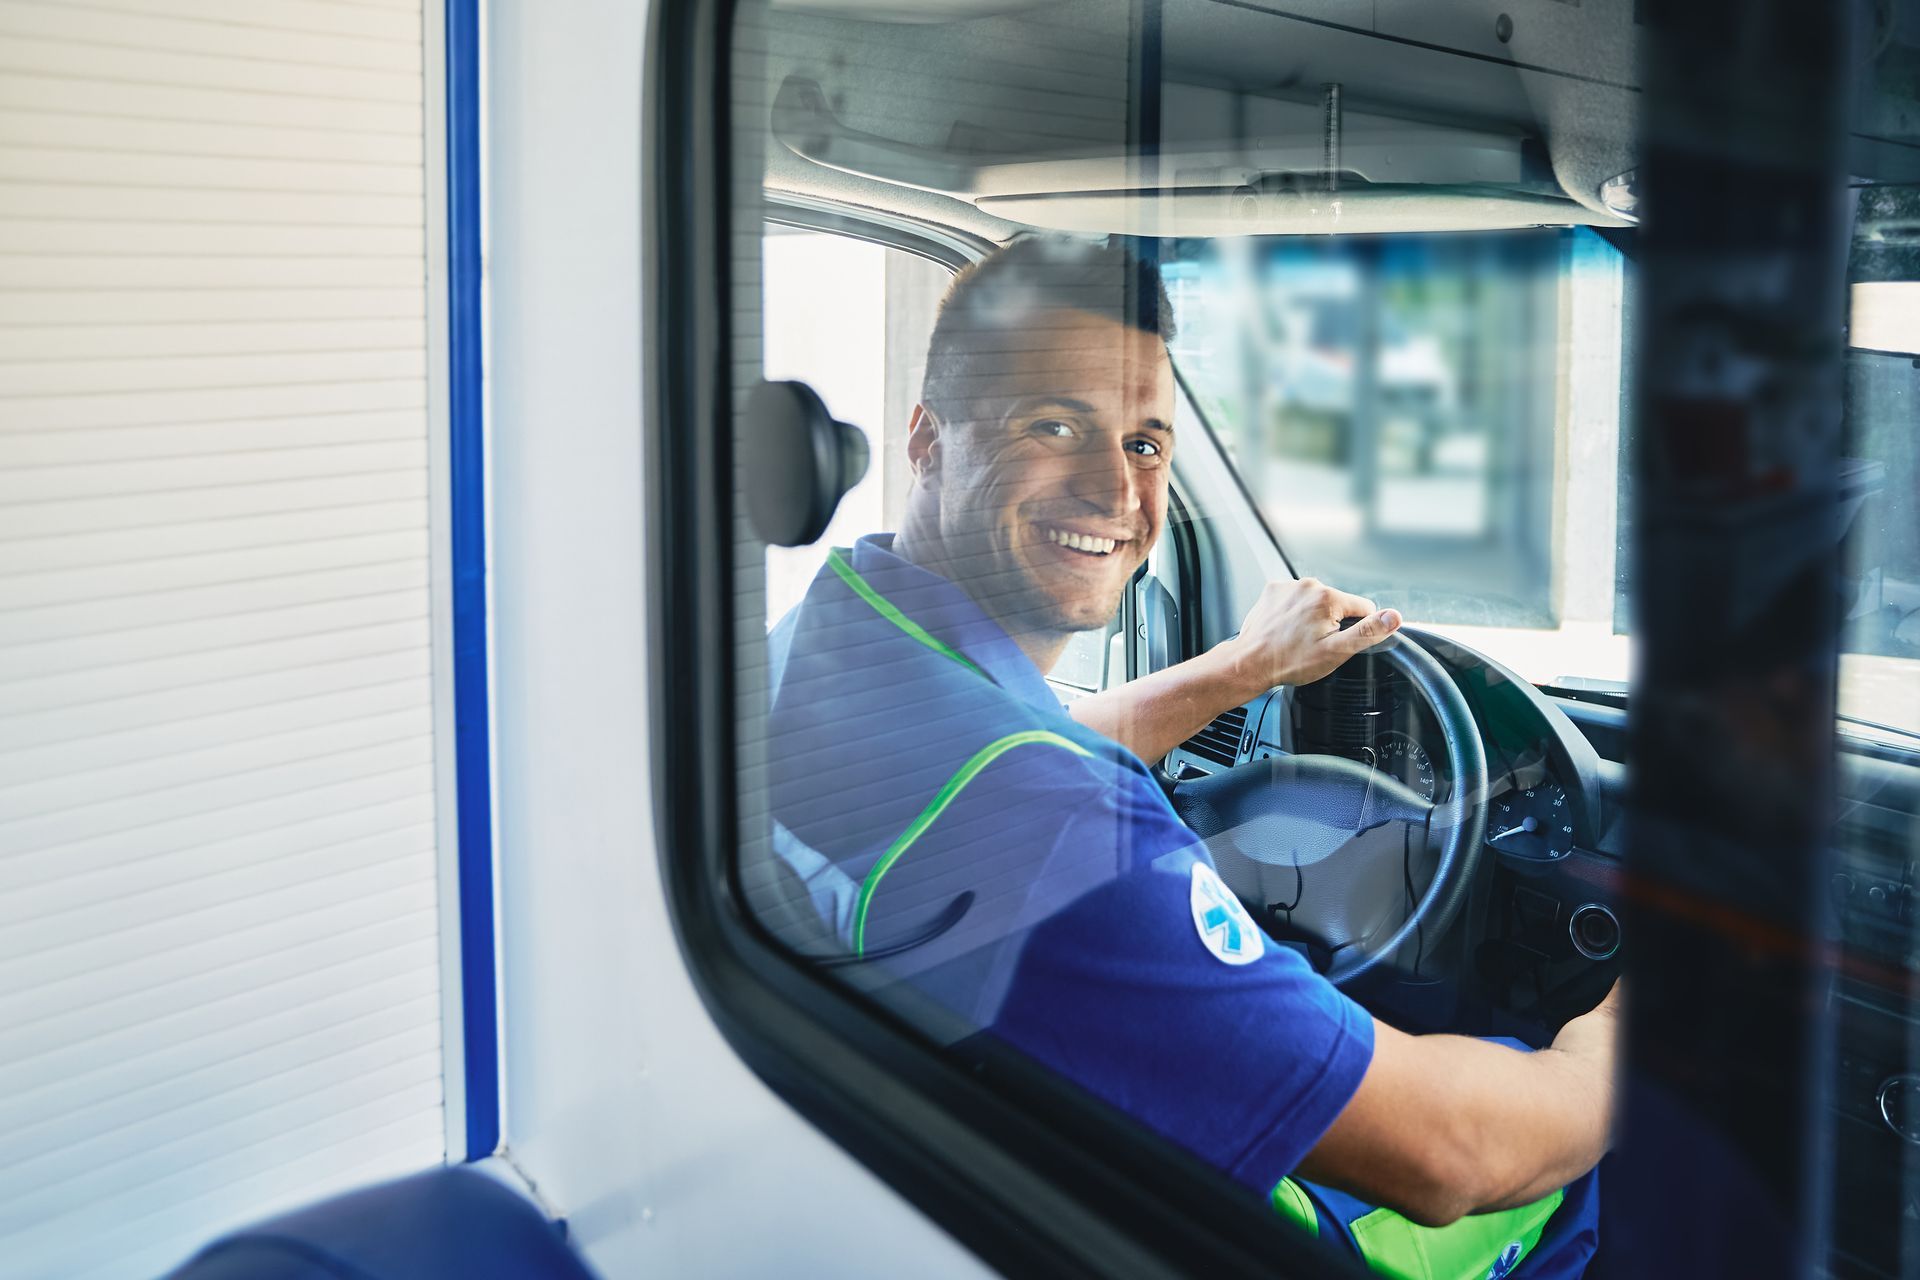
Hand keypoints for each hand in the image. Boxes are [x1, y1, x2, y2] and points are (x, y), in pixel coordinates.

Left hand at [1214, 577, 1401, 696]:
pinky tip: (1286, 630)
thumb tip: (1394, 617)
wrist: (1250, 663)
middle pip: (1338, 604)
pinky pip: (1296, 600)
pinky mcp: (1273, 591)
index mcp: (1328, 597)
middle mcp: (1308, 585)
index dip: (1356, 629)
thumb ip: (1368, 632)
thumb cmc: (1290, 661)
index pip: (1364, 609)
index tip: (1338, 642)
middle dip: (1332, 623)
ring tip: (1297, 639)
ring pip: (1316, 602)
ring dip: (1312, 618)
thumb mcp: (1336, 651)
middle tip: (1314, 644)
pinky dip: (1294, 613)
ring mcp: (1288, 587)